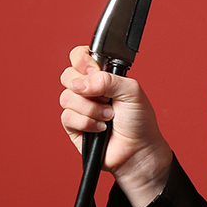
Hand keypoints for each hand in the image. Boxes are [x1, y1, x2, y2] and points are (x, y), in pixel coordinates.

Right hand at [59, 46, 172, 206]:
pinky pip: (67, 117)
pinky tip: (101, 128)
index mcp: (102, 76)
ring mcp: (79, 107)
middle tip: (106, 97)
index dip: (83, 60)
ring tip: (109, 116)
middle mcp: (88, 90)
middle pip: (68, 75)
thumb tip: (81, 82)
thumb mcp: (132, 91)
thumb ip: (108, 79)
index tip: (95, 69)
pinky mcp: (73, 126)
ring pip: (66, 97)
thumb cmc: (140, 121)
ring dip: (92, 108)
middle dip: (87, 87)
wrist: (138, 150)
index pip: (80, 56)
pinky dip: (87, 123)